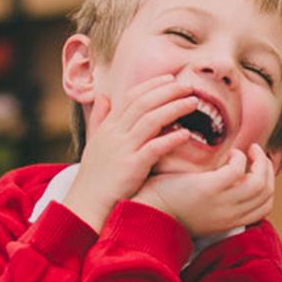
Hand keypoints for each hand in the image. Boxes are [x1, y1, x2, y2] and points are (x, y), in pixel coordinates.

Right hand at [64, 75, 198, 231]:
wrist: (87, 203)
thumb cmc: (96, 175)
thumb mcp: (95, 143)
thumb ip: (101, 118)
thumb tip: (105, 96)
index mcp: (109, 126)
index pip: (132, 97)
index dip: (152, 85)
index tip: (171, 79)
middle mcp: (115, 133)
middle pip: (144, 103)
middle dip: (168, 91)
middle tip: (188, 86)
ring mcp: (123, 149)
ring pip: (150, 120)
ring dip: (174, 108)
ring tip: (194, 103)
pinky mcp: (132, 166)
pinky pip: (154, 148)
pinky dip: (170, 139)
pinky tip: (186, 134)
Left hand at [133, 143, 276, 238]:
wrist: (147, 212)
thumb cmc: (171, 207)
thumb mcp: (204, 210)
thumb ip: (221, 200)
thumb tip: (235, 181)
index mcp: (231, 222)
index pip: (266, 206)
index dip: (270, 184)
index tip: (261, 169)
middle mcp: (231, 215)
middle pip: (267, 193)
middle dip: (268, 170)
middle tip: (258, 154)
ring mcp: (222, 203)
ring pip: (260, 183)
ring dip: (259, 162)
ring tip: (250, 150)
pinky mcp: (210, 189)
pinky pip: (238, 170)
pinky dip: (239, 158)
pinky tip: (230, 153)